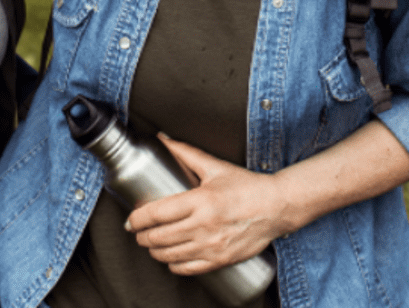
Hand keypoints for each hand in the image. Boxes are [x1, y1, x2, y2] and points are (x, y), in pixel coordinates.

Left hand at [124, 136, 289, 274]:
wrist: (276, 208)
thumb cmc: (247, 186)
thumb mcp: (215, 167)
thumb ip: (186, 153)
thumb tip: (163, 138)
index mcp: (201, 201)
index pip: (157, 214)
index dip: (137, 219)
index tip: (131, 219)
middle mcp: (204, 226)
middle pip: (158, 237)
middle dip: (141, 236)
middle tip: (138, 231)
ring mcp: (212, 246)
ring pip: (169, 255)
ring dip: (153, 251)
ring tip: (151, 244)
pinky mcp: (219, 260)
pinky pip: (187, 269)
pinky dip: (172, 265)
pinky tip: (170, 257)